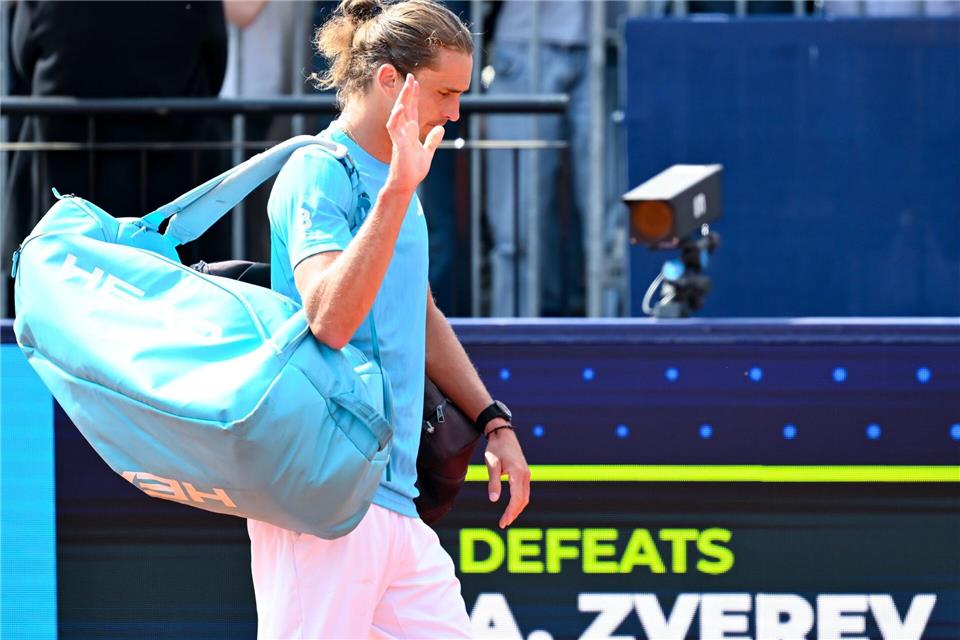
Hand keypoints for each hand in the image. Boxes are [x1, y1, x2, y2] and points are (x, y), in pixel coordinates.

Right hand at [385, 74, 444, 192]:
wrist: (406, 184)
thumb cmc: (413, 170)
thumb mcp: (427, 152)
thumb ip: (432, 140)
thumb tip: (440, 129)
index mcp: (410, 132)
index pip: (412, 110)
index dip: (413, 96)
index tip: (415, 82)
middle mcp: (403, 132)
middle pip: (405, 108)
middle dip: (407, 92)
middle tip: (410, 76)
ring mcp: (400, 137)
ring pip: (398, 115)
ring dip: (402, 101)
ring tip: (406, 88)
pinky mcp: (398, 145)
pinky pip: (394, 129)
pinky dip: (397, 118)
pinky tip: (401, 108)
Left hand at [483, 419, 529, 528]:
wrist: (503, 434)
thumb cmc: (496, 448)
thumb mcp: (491, 465)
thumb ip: (493, 483)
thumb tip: (494, 500)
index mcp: (517, 473)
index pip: (516, 499)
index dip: (510, 512)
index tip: (503, 523)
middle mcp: (525, 475)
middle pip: (523, 500)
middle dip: (514, 513)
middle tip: (504, 523)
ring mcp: (526, 474)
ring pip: (525, 497)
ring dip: (518, 508)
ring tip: (507, 518)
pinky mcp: (525, 473)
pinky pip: (524, 491)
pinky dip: (519, 501)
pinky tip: (512, 506)